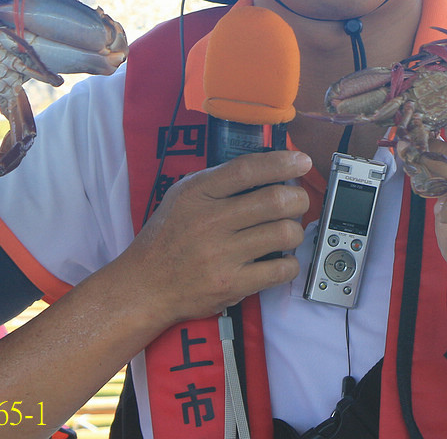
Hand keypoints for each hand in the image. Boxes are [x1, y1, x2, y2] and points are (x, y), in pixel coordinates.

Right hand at [116, 150, 311, 324]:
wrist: (146, 285)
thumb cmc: (166, 238)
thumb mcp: (182, 197)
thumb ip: (218, 181)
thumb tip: (266, 169)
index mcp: (197, 194)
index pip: (247, 169)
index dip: (281, 162)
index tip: (300, 162)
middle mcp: (210, 222)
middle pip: (275, 200)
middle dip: (298, 198)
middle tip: (297, 201)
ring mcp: (222, 255)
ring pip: (284, 234)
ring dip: (294, 231)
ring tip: (286, 232)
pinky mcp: (232, 285)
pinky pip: (281, 270)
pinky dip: (289, 263)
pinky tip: (279, 260)